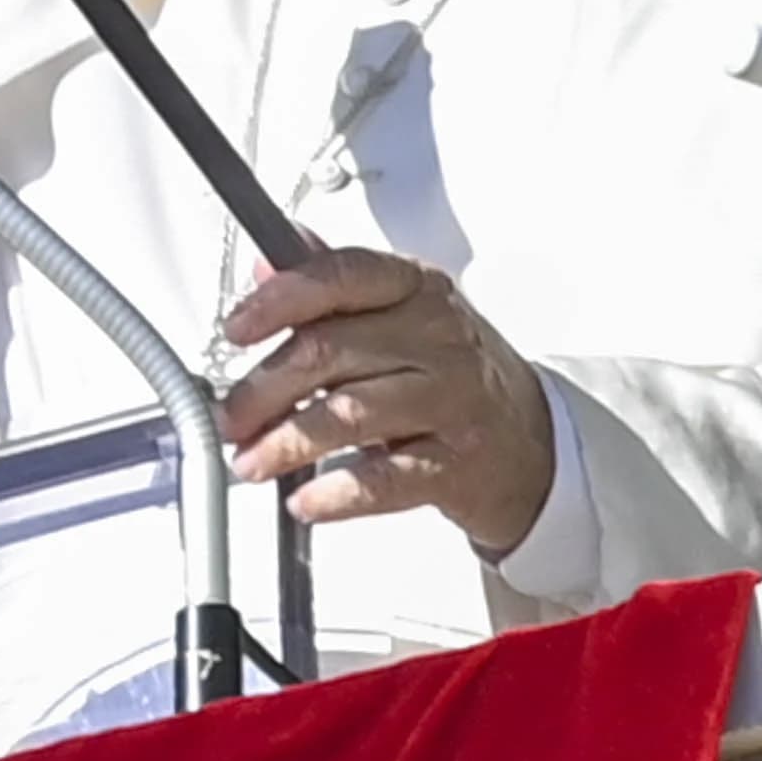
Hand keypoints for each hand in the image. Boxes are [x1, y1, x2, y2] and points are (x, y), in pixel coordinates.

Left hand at [219, 250, 556, 556]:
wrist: (531, 439)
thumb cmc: (453, 372)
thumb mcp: (402, 313)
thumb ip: (334, 287)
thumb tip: (268, 260)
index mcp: (417, 290)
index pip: (341, 277)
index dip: (280, 300)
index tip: (236, 330)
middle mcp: (438, 338)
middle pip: (331, 351)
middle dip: (264, 388)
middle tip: (230, 418)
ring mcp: (452, 401)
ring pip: (351, 414)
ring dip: (287, 443)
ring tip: (251, 462)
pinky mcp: (457, 464)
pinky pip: (386, 479)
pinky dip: (337, 493)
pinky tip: (305, 500)